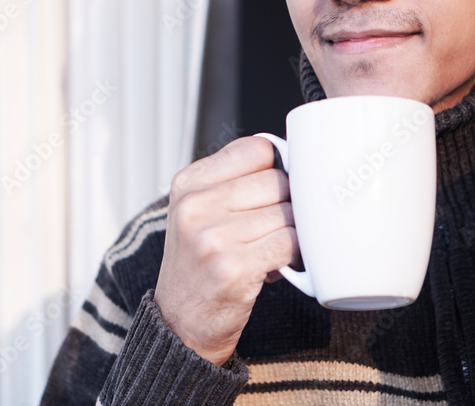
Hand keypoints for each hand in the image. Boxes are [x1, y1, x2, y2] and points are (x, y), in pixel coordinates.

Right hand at [154, 136, 297, 365]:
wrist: (179, 324)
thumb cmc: (199, 266)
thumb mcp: (198, 213)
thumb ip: (234, 182)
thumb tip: (289, 159)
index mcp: (188, 184)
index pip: (256, 149)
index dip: (276, 167)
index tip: (276, 188)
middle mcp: (195, 206)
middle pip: (276, 180)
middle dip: (287, 204)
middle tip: (275, 225)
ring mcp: (212, 238)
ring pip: (287, 213)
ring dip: (292, 232)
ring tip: (272, 247)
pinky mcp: (232, 268)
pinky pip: (289, 243)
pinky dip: (295, 253)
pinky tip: (280, 262)